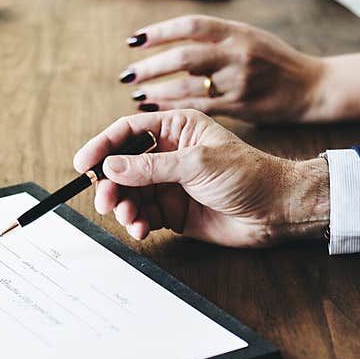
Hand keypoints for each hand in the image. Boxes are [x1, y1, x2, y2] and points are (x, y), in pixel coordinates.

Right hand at [73, 109, 329, 246]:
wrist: (276, 211)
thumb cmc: (247, 175)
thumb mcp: (197, 164)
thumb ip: (151, 167)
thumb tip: (110, 166)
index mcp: (176, 129)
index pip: (128, 132)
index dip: (102, 146)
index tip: (83, 164)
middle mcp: (169, 154)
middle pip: (123, 166)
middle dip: (111, 185)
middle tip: (105, 202)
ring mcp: (170, 184)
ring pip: (130, 194)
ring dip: (123, 207)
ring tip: (128, 218)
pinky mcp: (173, 211)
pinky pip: (143, 215)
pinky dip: (136, 223)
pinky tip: (140, 229)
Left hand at [121, 15, 359, 123]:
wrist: (311, 87)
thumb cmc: (275, 62)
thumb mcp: (249, 38)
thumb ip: (216, 39)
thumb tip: (173, 42)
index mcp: (237, 32)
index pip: (190, 26)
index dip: (159, 32)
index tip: (135, 41)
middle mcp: (237, 54)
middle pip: (184, 57)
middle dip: (151, 66)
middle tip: (128, 74)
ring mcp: (239, 81)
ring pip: (188, 85)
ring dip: (158, 90)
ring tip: (138, 93)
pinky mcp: (240, 106)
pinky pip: (200, 107)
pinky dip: (175, 107)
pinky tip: (158, 107)